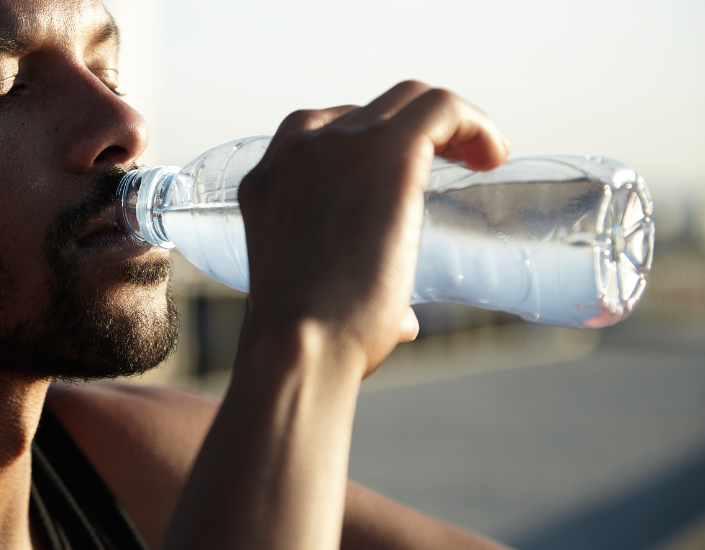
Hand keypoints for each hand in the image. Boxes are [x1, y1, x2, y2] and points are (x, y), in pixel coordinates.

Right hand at [239, 81, 509, 377]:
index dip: (371, 146)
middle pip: (370, 111)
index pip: (324, 132)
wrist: (300, 343)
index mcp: (271, 177)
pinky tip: (495, 155)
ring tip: (480, 158)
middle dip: (412, 133)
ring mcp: (341, 144)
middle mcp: (300, 148)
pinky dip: (474, 123)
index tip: (401, 175)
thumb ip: (355, 295)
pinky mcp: (388, 152)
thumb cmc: (306, 339)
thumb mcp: (311, 294)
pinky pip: (441, 109)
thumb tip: (403, 321)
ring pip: (408, 101)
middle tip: (450, 167)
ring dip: (448, 124)